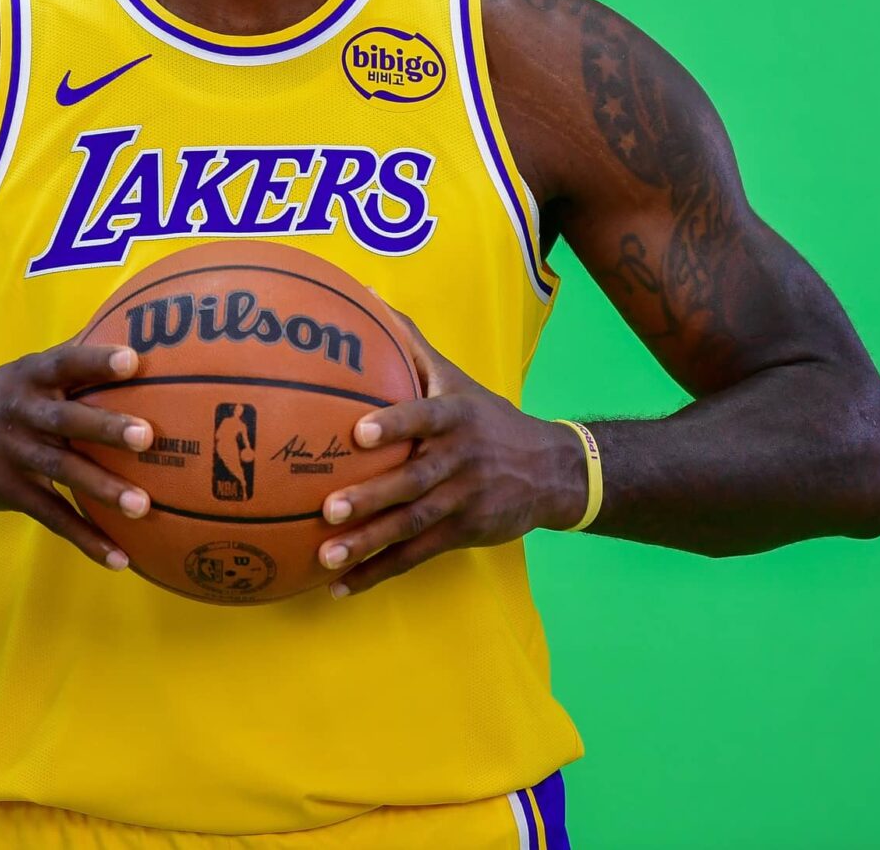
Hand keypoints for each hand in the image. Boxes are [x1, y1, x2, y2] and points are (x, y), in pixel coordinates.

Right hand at [0, 343, 154, 570]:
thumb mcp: (21, 374)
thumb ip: (69, 363)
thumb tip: (131, 335)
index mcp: (31, 377)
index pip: (65, 362)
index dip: (97, 360)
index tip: (134, 361)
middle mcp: (21, 410)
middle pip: (66, 417)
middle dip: (106, 427)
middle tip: (146, 436)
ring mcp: (10, 451)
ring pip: (61, 469)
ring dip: (102, 488)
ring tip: (141, 506)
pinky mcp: (4, 488)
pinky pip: (49, 514)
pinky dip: (84, 536)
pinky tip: (117, 557)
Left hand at [316, 318, 586, 595]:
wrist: (552, 469)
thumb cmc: (486, 416)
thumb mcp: (456, 377)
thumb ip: (410, 342)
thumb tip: (366, 295)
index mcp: (454, 417)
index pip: (424, 416)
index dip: (395, 423)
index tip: (359, 432)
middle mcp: (459, 459)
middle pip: (414, 480)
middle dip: (372, 497)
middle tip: (330, 508)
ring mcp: (462, 500)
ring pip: (412, 524)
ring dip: (369, 542)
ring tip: (327, 555)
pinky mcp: (462, 532)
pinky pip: (416, 555)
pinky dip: (379, 571)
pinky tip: (340, 585)